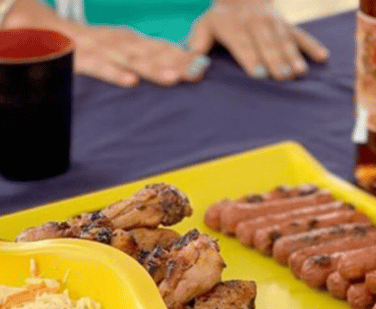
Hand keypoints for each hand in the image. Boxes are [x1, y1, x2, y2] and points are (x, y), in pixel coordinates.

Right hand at [67, 24, 209, 87]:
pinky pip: (97, 66)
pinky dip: (113, 72)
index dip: (182, 56)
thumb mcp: (119, 47)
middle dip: (175, 62)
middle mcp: (119, 43)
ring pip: (130, 59)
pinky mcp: (79, 58)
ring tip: (174, 77)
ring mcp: (100, 49)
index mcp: (130, 41)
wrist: (38, 27)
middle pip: (151, 54)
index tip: (205, 66)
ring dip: (153, 68)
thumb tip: (183, 70)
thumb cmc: (87, 43)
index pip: (161, 49)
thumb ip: (146, 57)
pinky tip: (130, 82)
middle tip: (198, 72)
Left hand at [188, 0, 329, 80]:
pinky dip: (313, 46)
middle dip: (276, 60)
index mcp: (234, 27)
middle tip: (283, 77)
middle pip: (267, 44)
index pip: (244, 44)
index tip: (260, 74)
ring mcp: (275, 24)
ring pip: (286, 40)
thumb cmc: (221, 19)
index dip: (252, 59)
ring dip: (294, 56)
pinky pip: (303, 34)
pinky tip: (323, 58)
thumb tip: (191, 66)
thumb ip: (197, 46)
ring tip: (300, 73)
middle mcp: (256, 24)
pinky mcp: (289, 25)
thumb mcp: (204, 26)